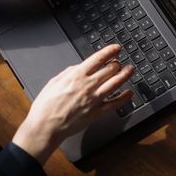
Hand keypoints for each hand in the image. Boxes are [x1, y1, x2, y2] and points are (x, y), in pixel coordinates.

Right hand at [12, 45, 133, 163]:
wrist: (45, 126)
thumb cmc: (46, 106)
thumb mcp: (54, 82)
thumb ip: (70, 72)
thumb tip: (82, 66)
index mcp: (76, 76)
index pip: (98, 59)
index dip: (110, 51)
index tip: (117, 48)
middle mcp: (87, 86)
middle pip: (110, 69)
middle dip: (118, 63)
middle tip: (121, 62)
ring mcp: (94, 99)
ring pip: (116, 83)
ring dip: (126, 74)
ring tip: (130, 70)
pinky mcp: (97, 113)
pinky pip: (115, 103)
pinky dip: (125, 97)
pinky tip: (130, 92)